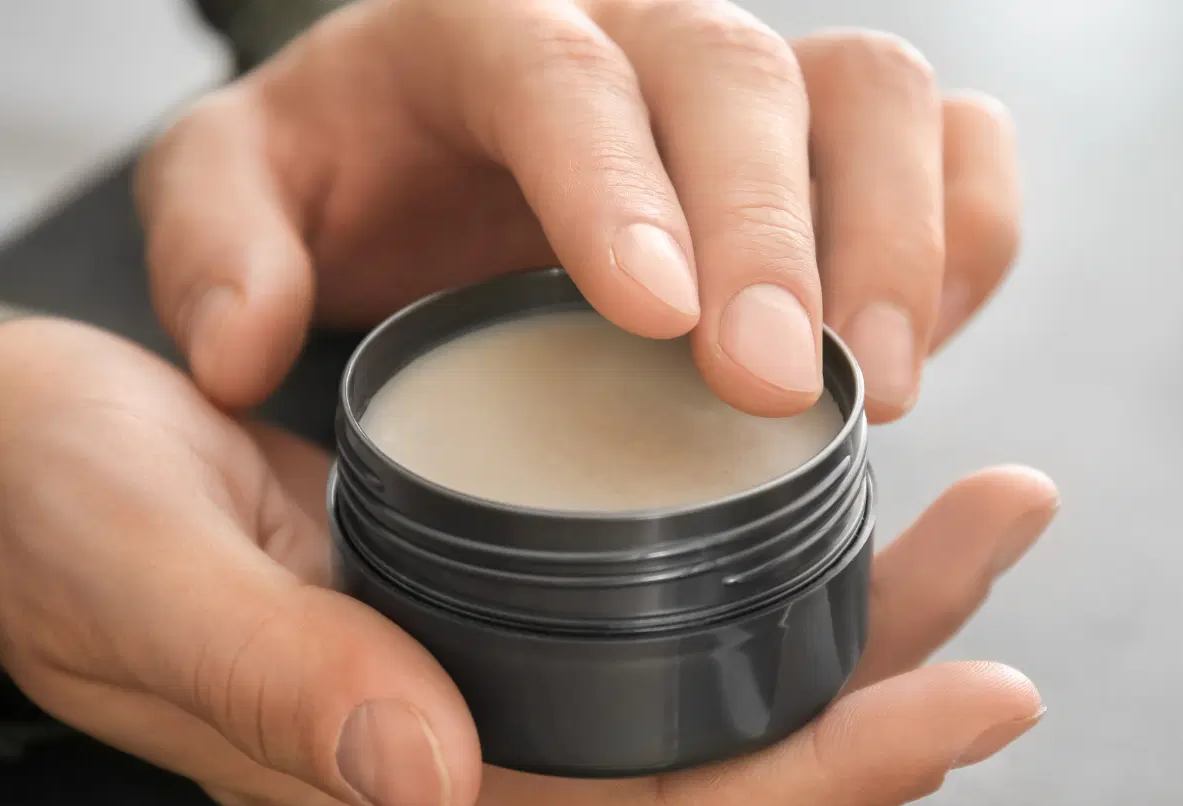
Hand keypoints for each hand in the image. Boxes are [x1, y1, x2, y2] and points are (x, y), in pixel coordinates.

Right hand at [0, 317, 1055, 805]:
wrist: (24, 477)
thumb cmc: (63, 529)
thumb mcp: (148, 588)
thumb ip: (279, 681)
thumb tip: (428, 778)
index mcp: (401, 785)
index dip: (823, 777)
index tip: (971, 694)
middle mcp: (471, 756)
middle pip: (723, 768)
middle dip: (885, 686)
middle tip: (1009, 560)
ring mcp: (488, 689)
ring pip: (710, 690)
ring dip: (855, 612)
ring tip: (974, 512)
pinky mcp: (491, 608)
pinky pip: (662, 617)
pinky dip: (764, 558)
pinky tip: (830, 495)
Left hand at [139, 0, 1018, 422]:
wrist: (433, 151)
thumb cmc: (348, 173)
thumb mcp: (235, 192)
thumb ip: (215, 243)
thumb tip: (245, 348)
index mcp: (482, 32)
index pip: (563, 77)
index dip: (621, 189)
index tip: (661, 322)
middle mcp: (637, 36)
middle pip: (745, 77)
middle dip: (776, 235)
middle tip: (774, 389)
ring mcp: (751, 83)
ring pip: (879, 97)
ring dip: (897, 241)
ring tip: (872, 393)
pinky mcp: (831, 144)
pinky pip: (952, 148)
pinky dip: (967, 236)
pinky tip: (918, 345)